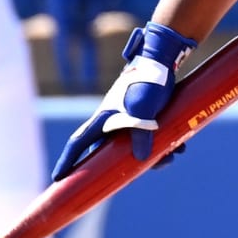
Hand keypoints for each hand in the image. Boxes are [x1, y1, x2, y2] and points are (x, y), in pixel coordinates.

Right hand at [51, 22, 196, 179]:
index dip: (67, 161)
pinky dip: (163, 145)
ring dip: (153, 156)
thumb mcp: (143, 108)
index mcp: (103, 119)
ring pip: (135, 148)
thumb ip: (141, 133)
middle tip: (141, 172)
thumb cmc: (147, 81)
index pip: (78, 143)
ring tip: (172, 156)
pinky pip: (150, 139)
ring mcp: (130, 119)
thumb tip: (141, 160)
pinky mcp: (146, 116)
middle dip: (127, 166)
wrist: (163, 59)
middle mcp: (113, 121)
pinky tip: (179, 147)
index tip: (58, 178)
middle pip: (111, 153)